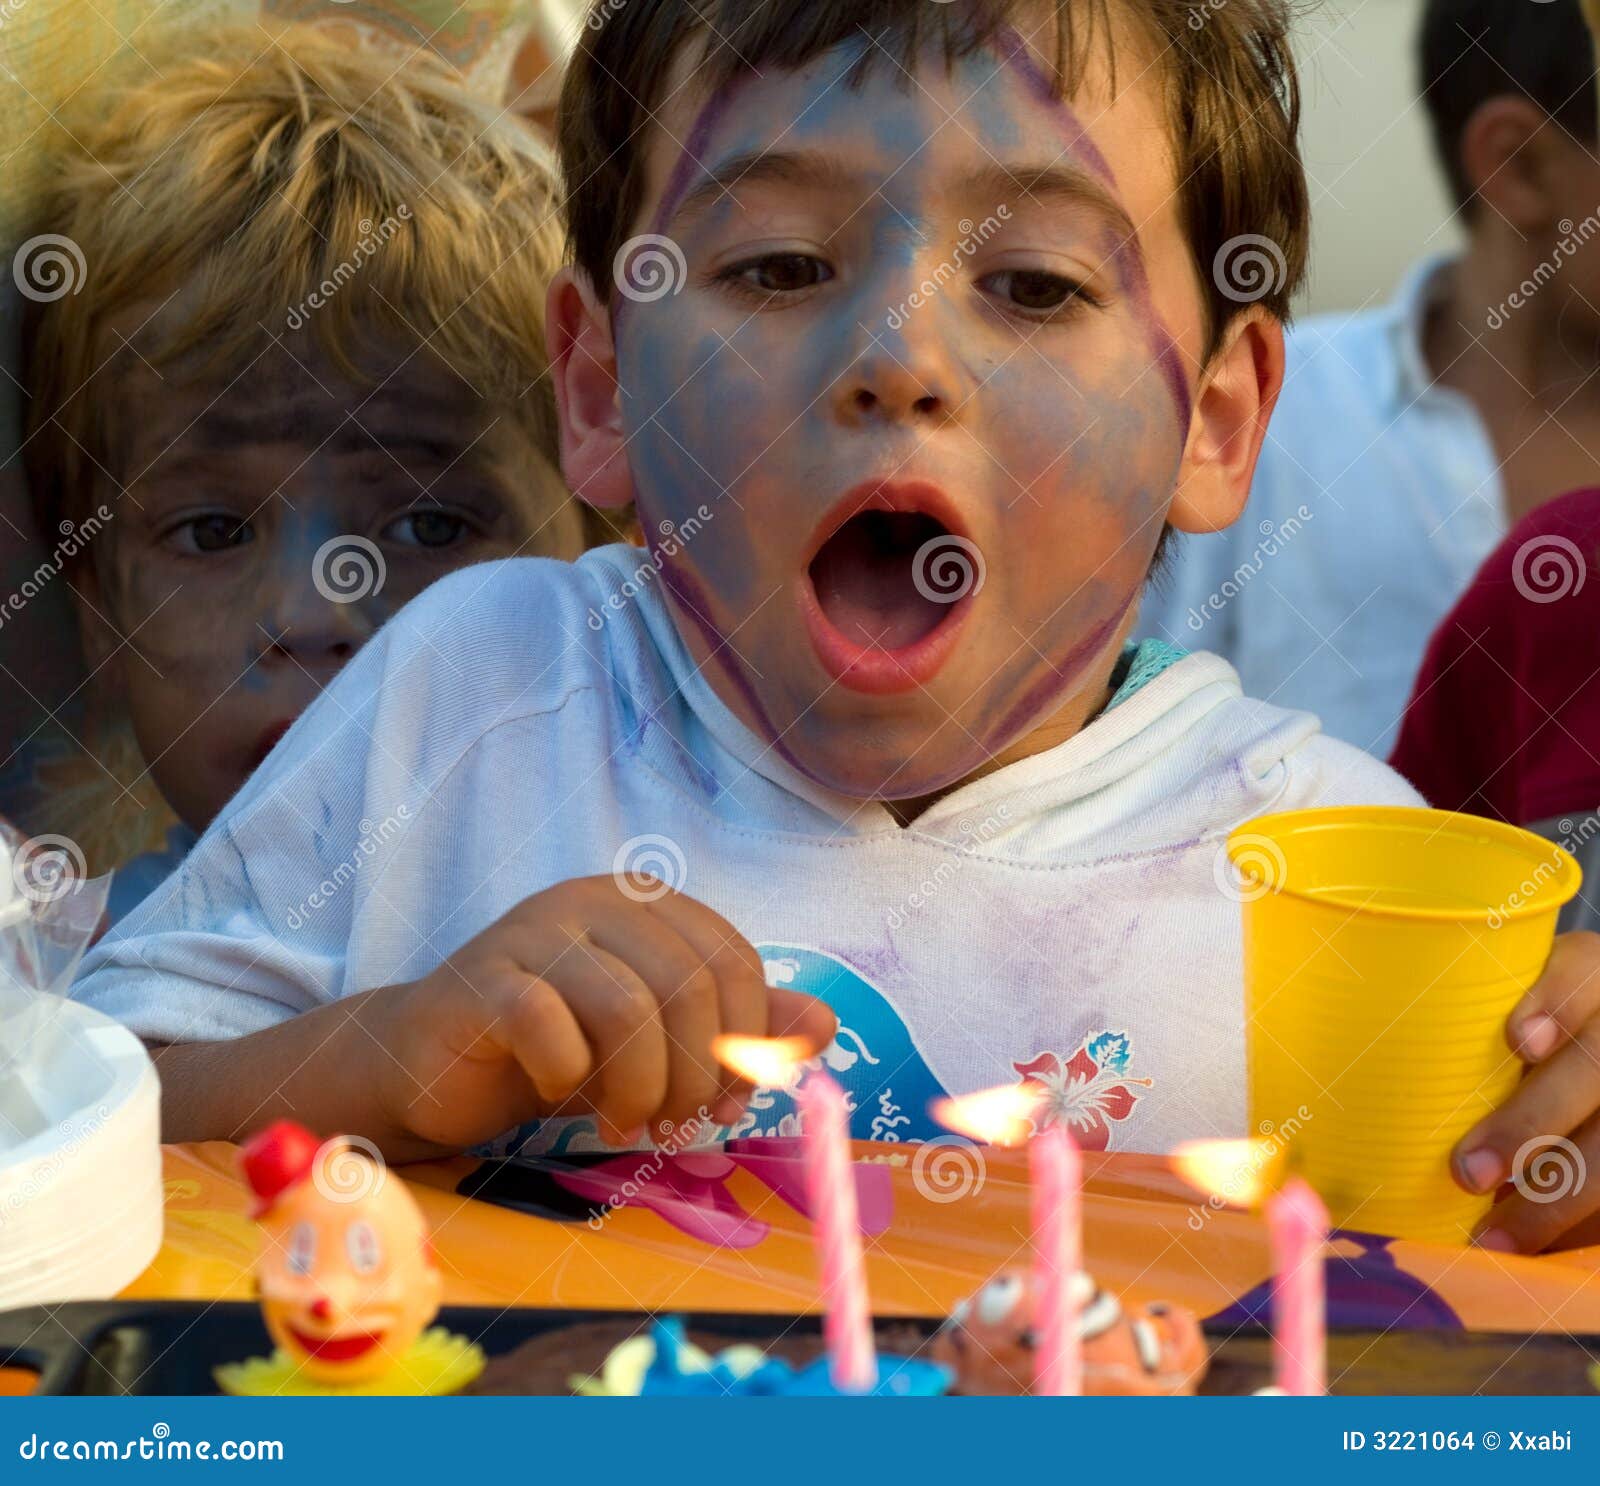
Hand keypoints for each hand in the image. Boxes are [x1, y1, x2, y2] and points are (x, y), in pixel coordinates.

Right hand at [375, 875, 835, 1150]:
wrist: (432, 1064)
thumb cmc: (557, 1050)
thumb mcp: (660, 1044)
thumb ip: (740, 1030)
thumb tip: (824, 1025)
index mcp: (646, 905)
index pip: (734, 960)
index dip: (746, 1041)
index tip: (725, 1103)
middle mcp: (594, 901)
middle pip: (689, 984)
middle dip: (695, 1073)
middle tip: (673, 1124)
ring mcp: (535, 931)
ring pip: (628, 1007)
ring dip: (638, 1086)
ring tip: (623, 1120)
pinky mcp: (483, 977)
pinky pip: (548, 1026)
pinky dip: (566, 1076)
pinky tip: (554, 1091)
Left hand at [1451, 931, 1599, 1251]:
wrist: (1582, 1050)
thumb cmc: (1504, 1024)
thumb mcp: (1491, 1002)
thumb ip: (1448, 1020)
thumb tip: (1331, 1050)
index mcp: (1585, 976)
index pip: (1580, 976)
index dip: (1556, 1005)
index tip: (1518, 1041)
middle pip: (1594, 1070)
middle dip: (1532, 1123)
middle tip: (1467, 1172)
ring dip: (1556, 1199)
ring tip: (1493, 1236)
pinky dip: (1577, 1227)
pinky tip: (1534, 1252)